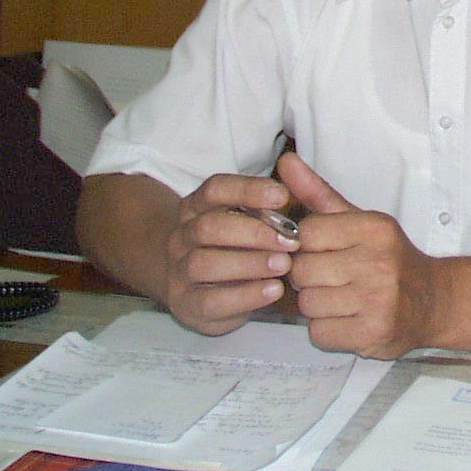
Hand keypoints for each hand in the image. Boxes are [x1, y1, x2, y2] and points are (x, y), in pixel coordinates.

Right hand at [164, 173, 300, 335]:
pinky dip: (245, 295)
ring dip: (249, 263)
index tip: (283, 196)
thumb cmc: (235, 247)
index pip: (214, 189)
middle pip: (209, 226)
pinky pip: (210, 301)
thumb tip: (292, 166)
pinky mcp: (186, 304)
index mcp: (196, 207)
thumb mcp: (248, 221)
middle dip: (254, 232)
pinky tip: (273, 290)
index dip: (248, 190)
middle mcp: (182, 236)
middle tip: (291, 240)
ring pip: (203, 263)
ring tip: (284, 265)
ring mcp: (178, 271)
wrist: (197, 289)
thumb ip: (269, 201)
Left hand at [278, 152, 442, 358]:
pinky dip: (326, 331)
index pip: (307, 233)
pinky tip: (347, 320)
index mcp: (373, 228)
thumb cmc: (387, 259)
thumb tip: (285, 162)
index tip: (323, 251)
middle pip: (302, 271)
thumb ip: (317, 193)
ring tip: (341, 300)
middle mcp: (378, 261)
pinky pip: (319, 333)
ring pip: (307, 304)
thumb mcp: (358, 220)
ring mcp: (378, 299)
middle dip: (309, 278)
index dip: (306, 246)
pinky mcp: (373, 332)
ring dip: (317, 306)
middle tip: (331, 278)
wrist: (433, 302)